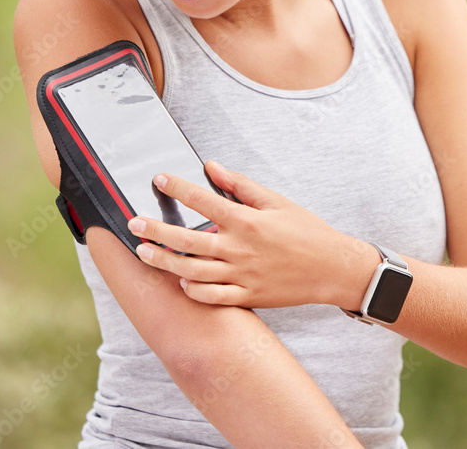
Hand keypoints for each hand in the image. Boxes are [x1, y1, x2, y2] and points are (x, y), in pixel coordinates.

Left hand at [127, 161, 379, 309]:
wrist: (332, 269)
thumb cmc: (306, 231)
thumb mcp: (276, 201)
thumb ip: (241, 185)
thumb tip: (212, 168)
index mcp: (248, 221)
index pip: (204, 201)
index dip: (179, 187)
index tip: (159, 178)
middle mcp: (240, 250)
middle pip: (188, 241)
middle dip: (156, 231)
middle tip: (134, 223)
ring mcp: (242, 276)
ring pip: (192, 272)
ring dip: (164, 262)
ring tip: (143, 253)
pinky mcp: (247, 296)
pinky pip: (212, 297)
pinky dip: (192, 291)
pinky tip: (179, 280)